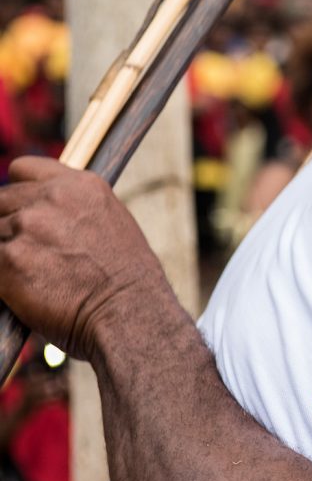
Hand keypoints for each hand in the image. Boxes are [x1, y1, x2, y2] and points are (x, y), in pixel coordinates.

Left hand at [0, 157, 169, 359]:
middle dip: (9, 226)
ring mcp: (26, 226)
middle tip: (29, 254)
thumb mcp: (111, 225)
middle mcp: (51, 198)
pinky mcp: (7, 259)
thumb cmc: (127, 280)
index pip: (22, 169)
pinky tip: (22, 289)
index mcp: (81, 185)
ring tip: (33, 275)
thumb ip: (74, 211)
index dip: (20, 192)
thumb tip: (48, 219)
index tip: (22, 211)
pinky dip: (3, 276)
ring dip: (5, 253)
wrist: (130, 311)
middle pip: (0, 201)